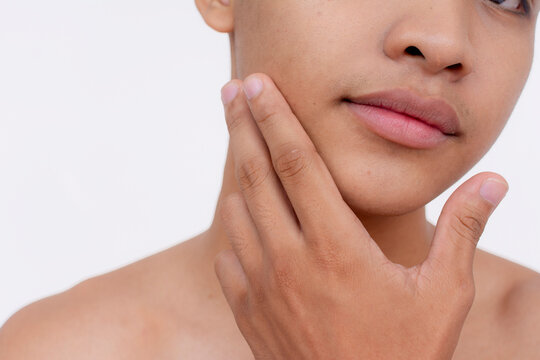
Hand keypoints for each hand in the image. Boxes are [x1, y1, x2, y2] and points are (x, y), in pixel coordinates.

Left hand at [214, 73, 507, 359]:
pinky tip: (243, 217)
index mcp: (337, 247)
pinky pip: (228, 254)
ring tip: (242, 144)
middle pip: (257, 175)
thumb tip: (492, 183)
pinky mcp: (248, 311)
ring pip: (239, 212)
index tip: (257, 85)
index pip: (298, 163)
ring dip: (238, 173)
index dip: (276, 118)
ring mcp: (263, 286)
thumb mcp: (444, 294)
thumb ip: (464, 232)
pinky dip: (234, 227)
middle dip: (243, 126)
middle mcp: (290, 260)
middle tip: (232, 91)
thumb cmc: (404, 355)